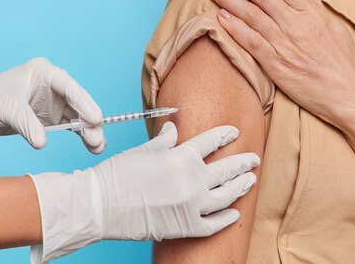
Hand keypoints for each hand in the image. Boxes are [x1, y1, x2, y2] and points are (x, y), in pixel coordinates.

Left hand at [0, 58, 104, 151]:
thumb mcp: (6, 110)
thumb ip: (27, 125)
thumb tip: (43, 142)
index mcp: (43, 73)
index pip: (69, 87)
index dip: (84, 102)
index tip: (95, 118)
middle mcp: (51, 86)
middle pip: (77, 103)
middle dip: (88, 120)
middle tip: (97, 137)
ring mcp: (51, 103)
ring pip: (77, 117)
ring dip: (87, 131)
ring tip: (97, 146)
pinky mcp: (49, 118)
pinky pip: (69, 127)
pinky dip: (79, 136)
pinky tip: (90, 145)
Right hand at [29, 122, 258, 262]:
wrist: (99, 205)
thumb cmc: (118, 174)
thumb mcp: (144, 150)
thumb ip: (164, 140)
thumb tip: (174, 127)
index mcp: (181, 156)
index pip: (211, 141)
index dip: (225, 135)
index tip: (235, 133)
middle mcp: (192, 180)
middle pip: (226, 169)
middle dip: (243, 162)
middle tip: (254, 159)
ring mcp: (191, 206)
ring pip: (226, 196)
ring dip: (241, 187)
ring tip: (250, 180)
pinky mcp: (185, 227)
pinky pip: (213, 224)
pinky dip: (226, 219)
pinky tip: (234, 213)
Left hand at [200, 0, 354, 130]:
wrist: (349, 94)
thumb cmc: (343, 62)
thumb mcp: (331, 26)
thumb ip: (308, 10)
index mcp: (311, 11)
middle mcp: (296, 24)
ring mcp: (286, 44)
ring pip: (250, 13)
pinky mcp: (277, 66)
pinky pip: (251, 42)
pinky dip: (235, 28)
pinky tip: (219, 16)